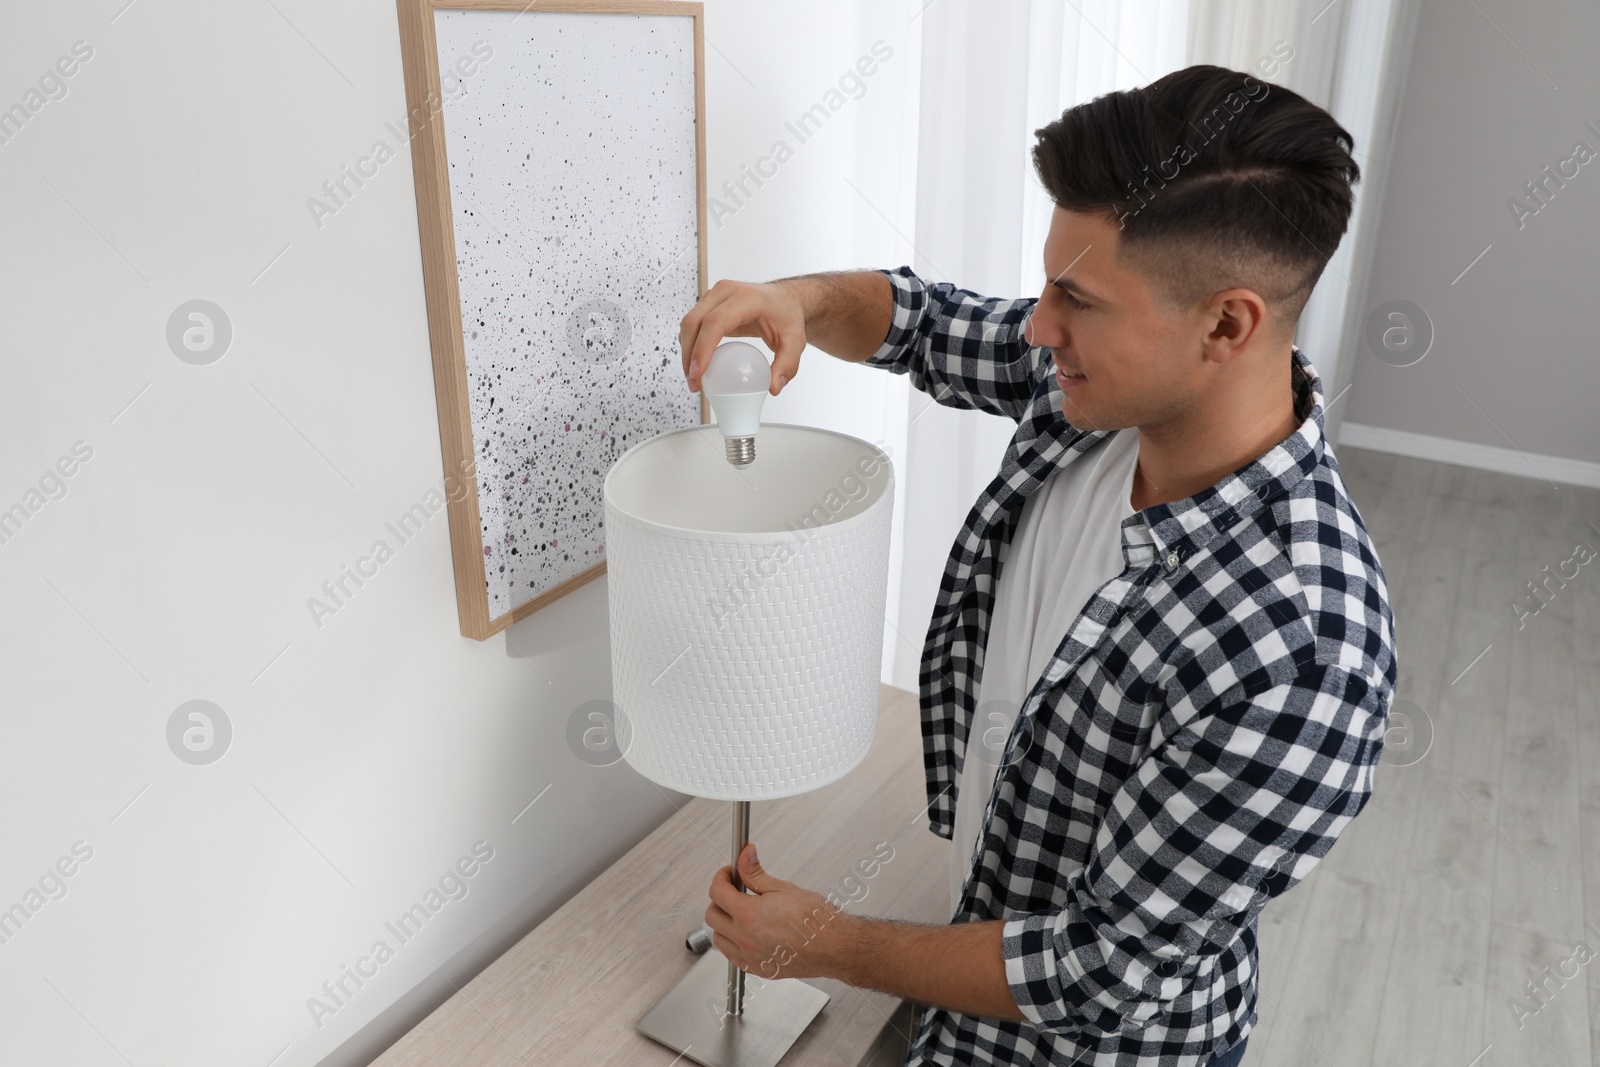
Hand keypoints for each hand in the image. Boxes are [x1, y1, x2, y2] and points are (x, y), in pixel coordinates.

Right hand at [679, 279, 805, 396]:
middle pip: (694, 322)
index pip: (715, 322)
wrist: (784, 300)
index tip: (697, 373)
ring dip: (686, 352)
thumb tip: (773, 387)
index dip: (702, 348)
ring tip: (694, 379)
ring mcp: (714, 296)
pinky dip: (690, 345)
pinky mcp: (708, 304)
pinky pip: (692, 325)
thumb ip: (788, 365)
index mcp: (745, 297)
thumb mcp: (795, 341)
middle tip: (694, 383)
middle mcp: (725, 292)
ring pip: (688, 324)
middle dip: (688, 355)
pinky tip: (697, 365)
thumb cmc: (787, 316)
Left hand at [705, 842, 850, 980]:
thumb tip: (745, 856)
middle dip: (719, 899)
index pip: (717, 893)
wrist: (834, 947)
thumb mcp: (783, 888)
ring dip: (723, 923)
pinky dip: (732, 943)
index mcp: (749, 916)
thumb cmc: (816, 920)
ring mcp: (750, 957)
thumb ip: (756, 873)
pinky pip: (732, 956)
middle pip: (712, 916)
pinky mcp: (758, 969)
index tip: (729, 873)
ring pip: (719, 939)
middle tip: (734, 890)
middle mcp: (745, 939)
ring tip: (740, 912)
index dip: (721, 878)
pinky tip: (747, 933)